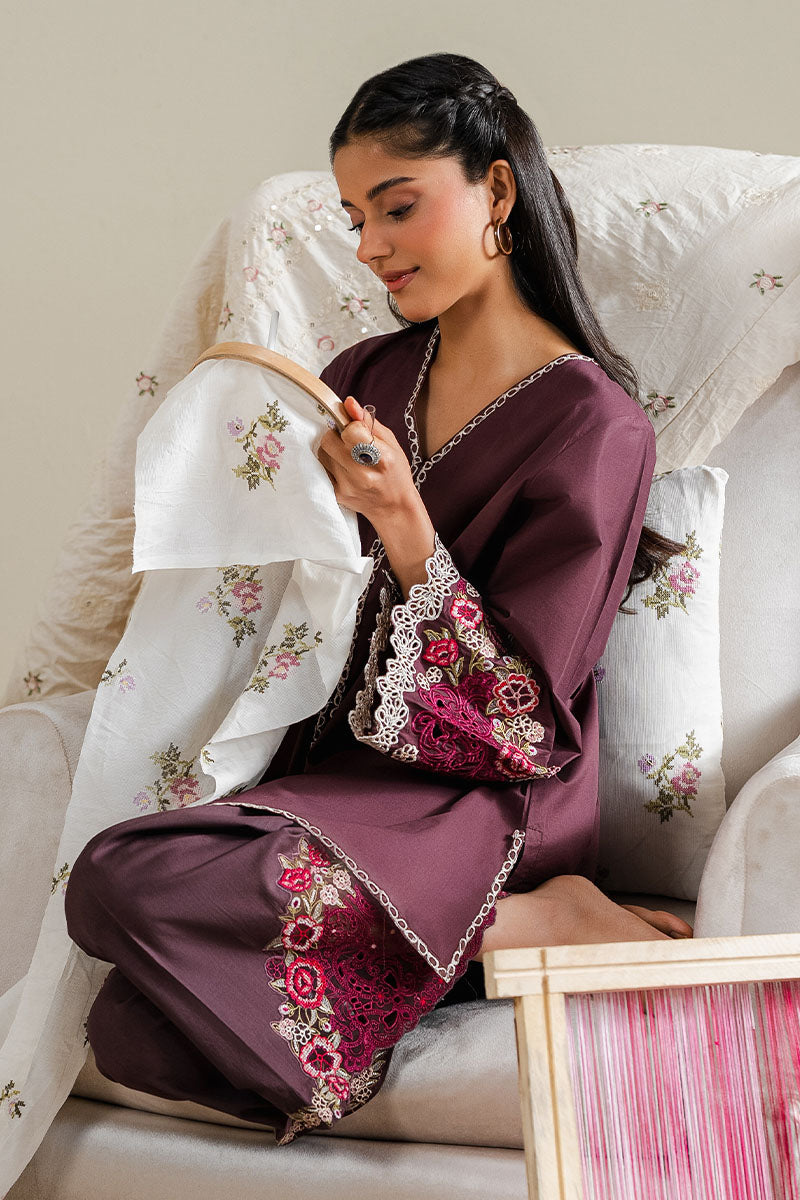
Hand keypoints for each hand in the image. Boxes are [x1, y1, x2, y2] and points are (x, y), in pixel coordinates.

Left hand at [316, 395, 418, 525]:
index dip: (350, 426)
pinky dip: (331, 464)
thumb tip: (349, 403)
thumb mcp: (391, 443)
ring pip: (322, 453)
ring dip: (332, 450)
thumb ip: (368, 422)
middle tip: (349, 442)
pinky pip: (322, 468)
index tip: (356, 430)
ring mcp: (348, 486)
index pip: (351, 431)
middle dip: (336, 435)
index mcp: (383, 459)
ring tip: (348, 456)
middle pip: (329, 440)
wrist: (393, 507)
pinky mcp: (337, 494)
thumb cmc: (395, 473)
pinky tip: (345, 468)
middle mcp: (363, 474)